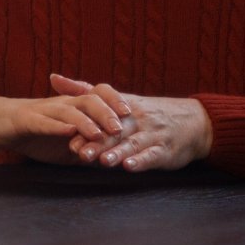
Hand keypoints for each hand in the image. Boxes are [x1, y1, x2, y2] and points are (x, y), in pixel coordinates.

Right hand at [0, 75, 132, 163]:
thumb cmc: (35, 134)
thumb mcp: (66, 143)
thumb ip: (87, 146)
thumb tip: (112, 158)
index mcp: (72, 106)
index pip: (98, 95)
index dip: (115, 101)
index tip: (130, 114)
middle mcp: (60, 104)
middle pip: (88, 99)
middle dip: (106, 112)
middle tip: (120, 127)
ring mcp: (42, 110)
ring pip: (68, 110)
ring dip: (85, 121)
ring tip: (98, 134)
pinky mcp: (25, 120)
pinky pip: (43, 122)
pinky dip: (56, 126)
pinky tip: (67, 133)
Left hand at [54, 76, 212, 171]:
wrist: (192, 122)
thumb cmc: (145, 113)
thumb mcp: (117, 99)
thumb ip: (84, 90)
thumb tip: (52, 77)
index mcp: (122, 106)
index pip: (103, 109)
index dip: (86, 120)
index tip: (67, 130)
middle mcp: (137, 119)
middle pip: (115, 130)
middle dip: (97, 141)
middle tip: (78, 151)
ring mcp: (153, 135)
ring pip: (133, 143)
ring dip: (117, 152)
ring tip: (103, 161)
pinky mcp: (165, 151)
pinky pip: (153, 155)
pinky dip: (141, 161)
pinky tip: (129, 167)